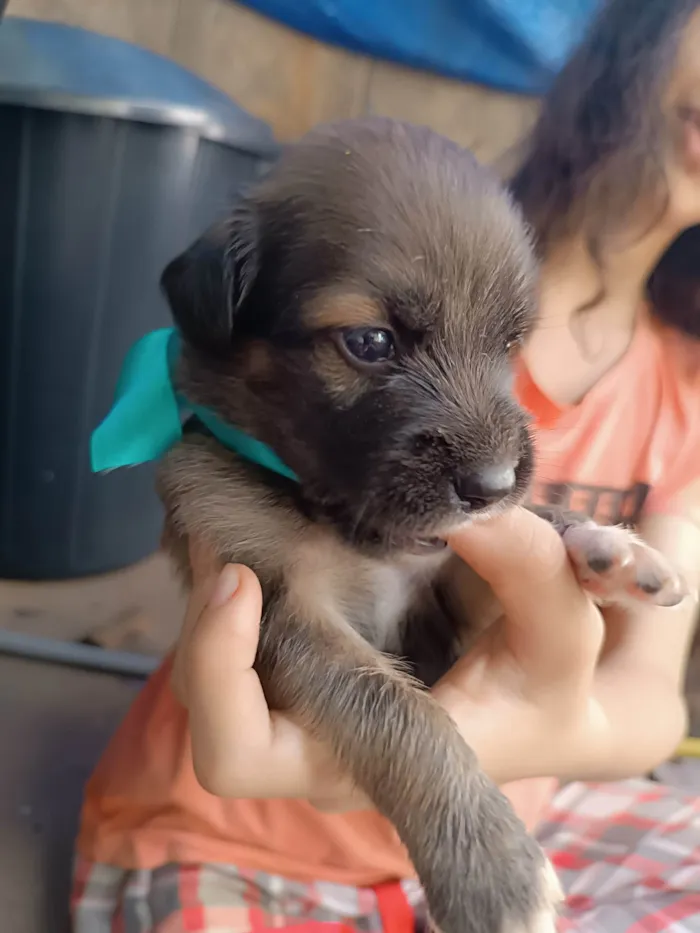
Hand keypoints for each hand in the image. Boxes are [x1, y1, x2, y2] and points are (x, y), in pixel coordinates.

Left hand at [174, 509, 607, 808]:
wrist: (549, 688)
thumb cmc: (551, 677)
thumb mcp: (563, 626)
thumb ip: (529, 565)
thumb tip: (456, 506)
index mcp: (358, 755)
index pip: (238, 752)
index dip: (215, 671)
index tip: (241, 578)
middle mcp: (316, 736)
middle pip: (201, 701)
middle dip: (203, 621)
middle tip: (230, 542)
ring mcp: (308, 700)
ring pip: (208, 663)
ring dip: (212, 592)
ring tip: (240, 517)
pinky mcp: (309, 661)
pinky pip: (238, 629)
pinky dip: (237, 580)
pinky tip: (266, 520)